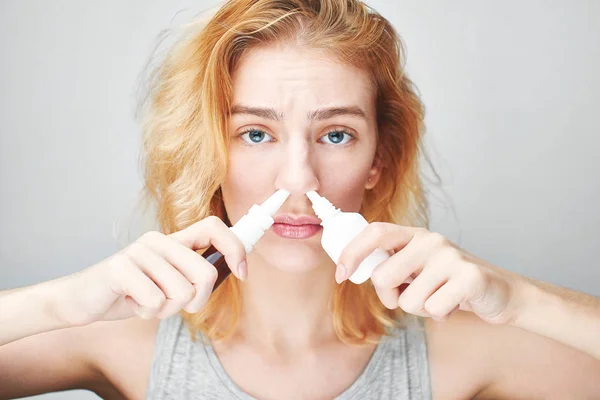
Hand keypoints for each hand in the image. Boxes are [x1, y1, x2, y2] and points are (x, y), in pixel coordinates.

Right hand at [54, 216, 245, 325]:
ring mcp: (139, 251)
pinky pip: (155, 300)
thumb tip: (236, 269)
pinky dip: (146, 313)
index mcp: (174, 241)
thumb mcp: (170, 282)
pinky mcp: (120, 267)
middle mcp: (158, 240)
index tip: (242, 273)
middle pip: (205, 273)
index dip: (235, 248)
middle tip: (174, 305)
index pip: (214, 227)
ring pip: (181, 293)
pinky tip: (131, 303)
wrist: (83, 300)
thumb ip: (194, 275)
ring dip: (165, 310)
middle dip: (196, 301)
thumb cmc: (132, 292)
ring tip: (146, 301)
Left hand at [337, 223, 524, 324]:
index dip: (352, 252)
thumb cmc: (448, 282)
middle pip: (383, 277)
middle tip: (409, 297)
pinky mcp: (469, 277)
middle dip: (391, 298)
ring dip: (421, 309)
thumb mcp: (417, 267)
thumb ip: (391, 264)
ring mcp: (451, 256)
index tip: (340, 273)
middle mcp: (430, 240)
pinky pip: (434, 309)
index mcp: (414, 235)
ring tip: (439, 298)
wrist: (500, 292)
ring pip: (408, 300)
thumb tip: (349, 267)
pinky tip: (454, 305)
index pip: (375, 232)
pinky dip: (440, 315)